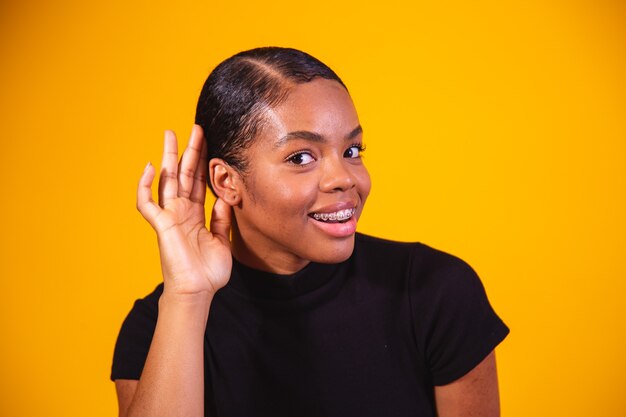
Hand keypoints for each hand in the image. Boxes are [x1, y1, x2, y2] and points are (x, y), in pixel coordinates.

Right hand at [136, 125, 232, 296]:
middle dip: (189, 151)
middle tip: (196, 128)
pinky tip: (148, 167)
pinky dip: (144, 185)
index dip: (203, 162)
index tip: (209, 143)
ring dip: (168, 157)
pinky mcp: (161, 225)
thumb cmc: (209, 272)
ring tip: (170, 134)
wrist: (198, 291)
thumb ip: (222, 217)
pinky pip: (147, 202)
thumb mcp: (222, 240)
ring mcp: (170, 216)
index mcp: (195, 215)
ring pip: (166, 180)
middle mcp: (181, 211)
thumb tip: (225, 196)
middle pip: (184, 174)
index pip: (198, 181)